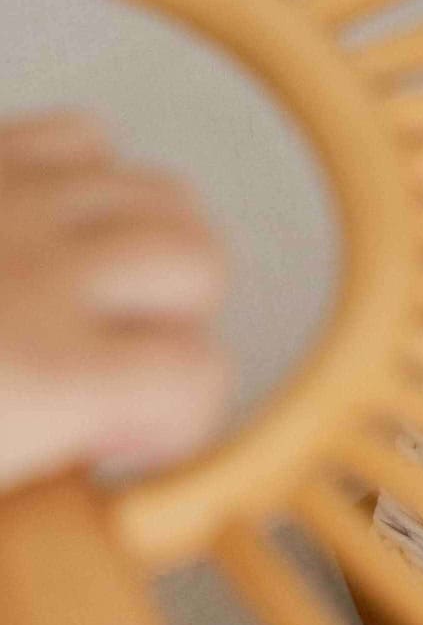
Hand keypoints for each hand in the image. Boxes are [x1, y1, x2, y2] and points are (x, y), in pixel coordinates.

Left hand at [0, 110, 228, 493]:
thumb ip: (55, 489)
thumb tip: (105, 485)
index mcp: (50, 376)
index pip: (202, 374)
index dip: (186, 419)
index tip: (133, 448)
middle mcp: (42, 270)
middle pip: (198, 261)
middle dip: (184, 320)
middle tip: (126, 369)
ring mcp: (8, 197)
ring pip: (159, 190)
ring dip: (155, 248)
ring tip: (109, 299)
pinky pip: (81, 135)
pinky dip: (93, 177)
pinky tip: (58, 235)